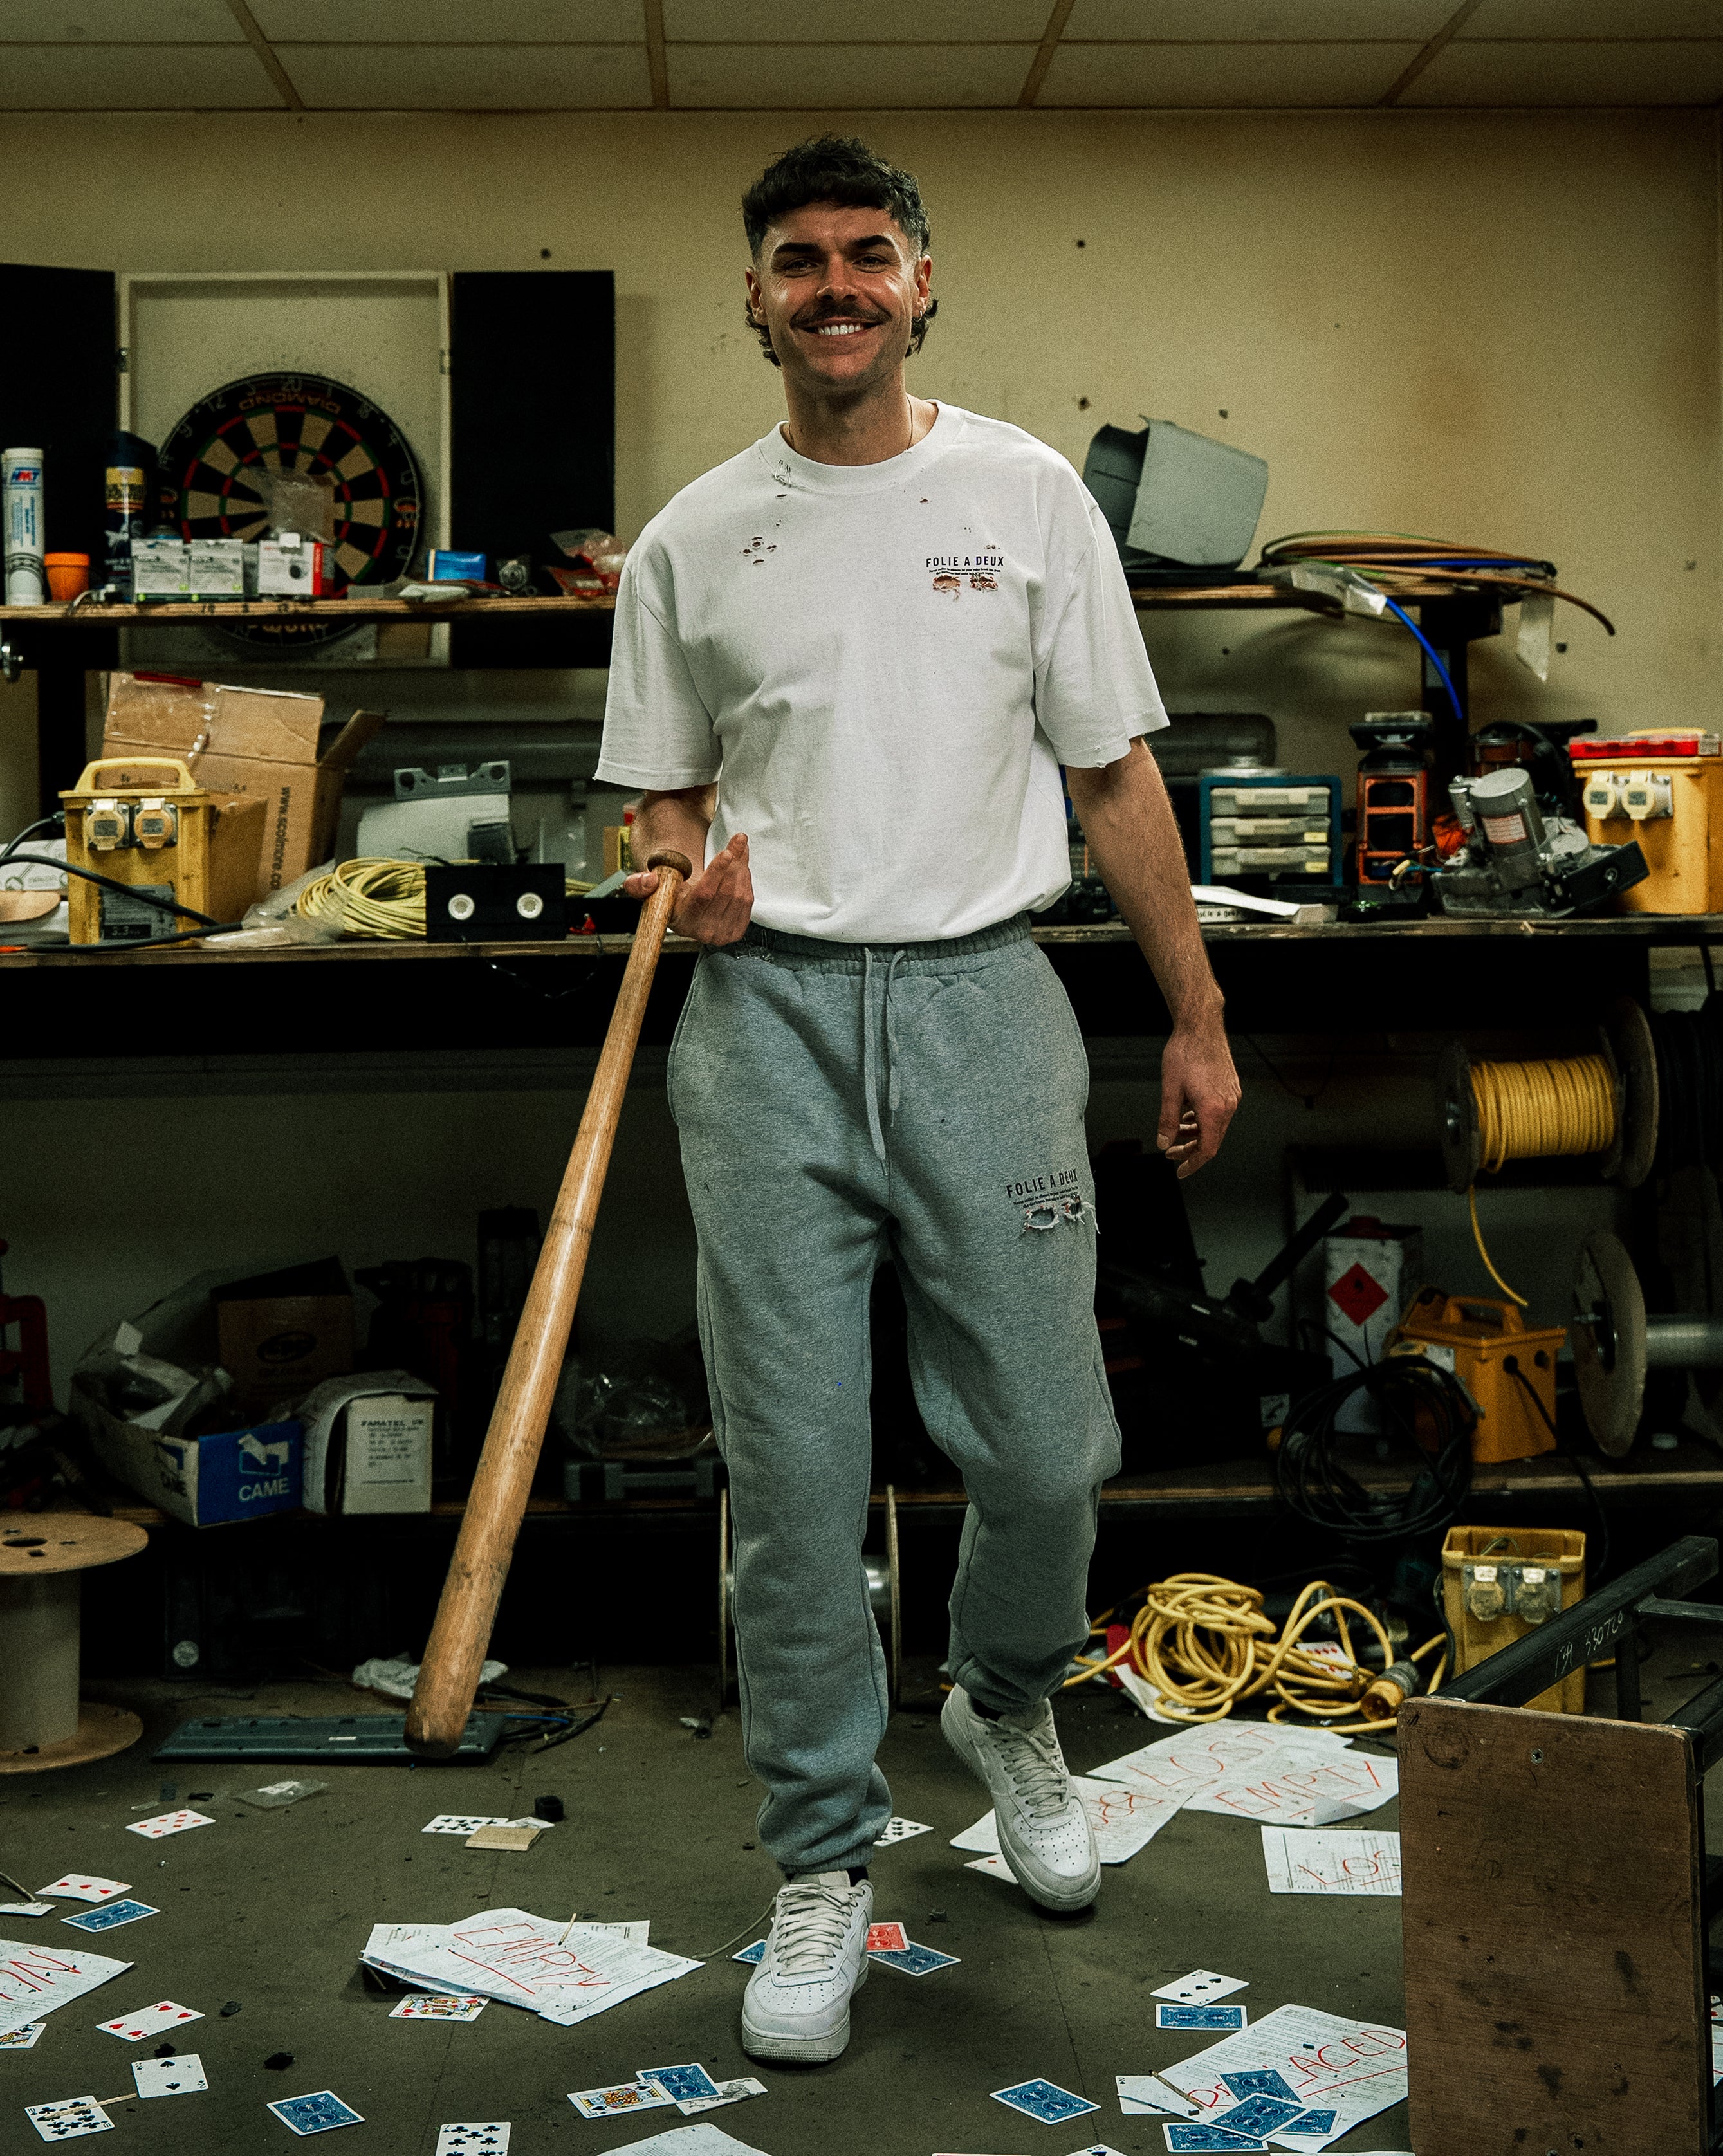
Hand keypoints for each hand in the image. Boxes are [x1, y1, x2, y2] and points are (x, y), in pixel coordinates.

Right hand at [625, 832, 752, 946]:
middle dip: (735, 863)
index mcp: (681, 921)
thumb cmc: (668, 894)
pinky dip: (746, 879)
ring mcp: (722, 934)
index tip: (726, 852)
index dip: (717, 873)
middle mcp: (703, 932)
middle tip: (738, 839)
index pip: (704, 896)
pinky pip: (747, 902)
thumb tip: (649, 880)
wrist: (682, 908)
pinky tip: (742, 864)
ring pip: (740, 895)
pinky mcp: (736, 931)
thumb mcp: (648, 887)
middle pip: (727, 893)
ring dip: (742, 867)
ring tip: (739, 846)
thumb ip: (638, 884)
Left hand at [1158, 1015, 1239, 1178]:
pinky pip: (1218, 1112)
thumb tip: (1163, 1142)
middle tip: (1170, 1152)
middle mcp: (1228, 1105)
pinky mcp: (1231, 1088)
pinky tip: (1187, 1114)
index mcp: (1213, 1109)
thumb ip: (1167, 1120)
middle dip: (1190, 1149)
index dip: (1193, 1163)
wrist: (1201, 1026)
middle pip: (1212, 1140)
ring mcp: (1232, 1096)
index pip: (1207, 1149)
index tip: (1180, 1171)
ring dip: (1195, 1133)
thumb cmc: (1185, 1052)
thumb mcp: (1169, 1089)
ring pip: (1215, 1126)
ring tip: (1175, 1130)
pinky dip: (1203, 1119)